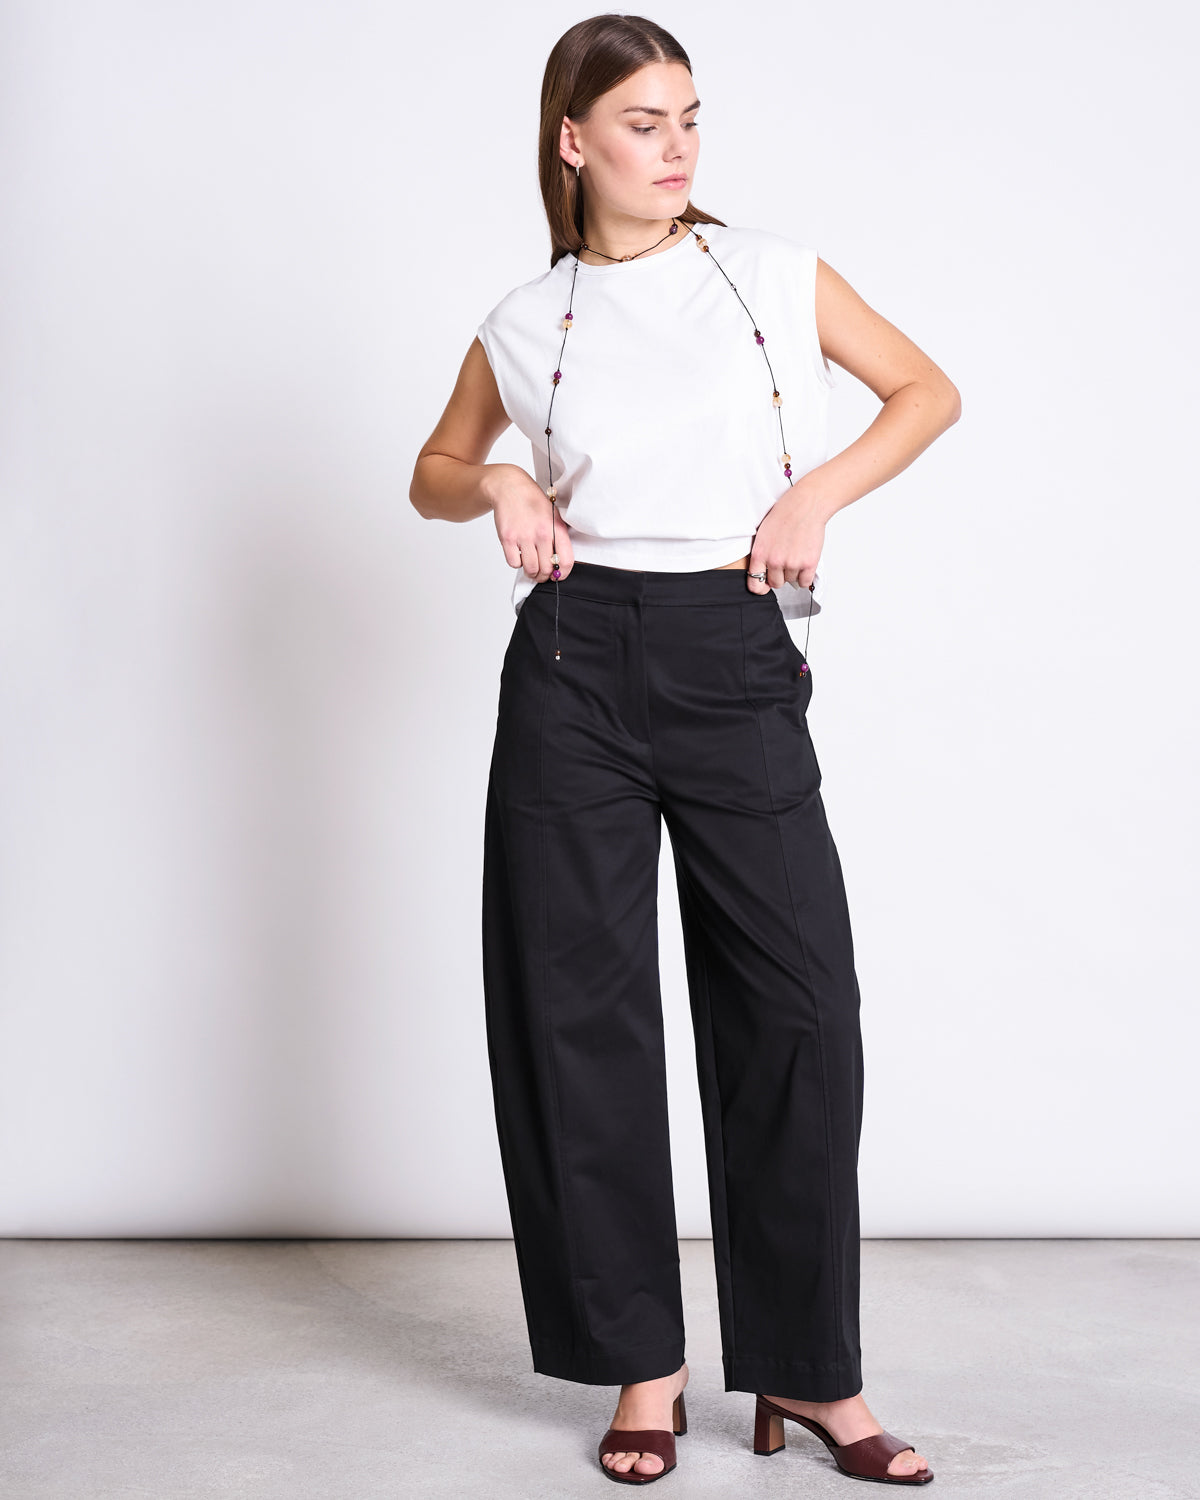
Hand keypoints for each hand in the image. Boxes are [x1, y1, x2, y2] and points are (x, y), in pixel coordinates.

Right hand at [488, 466, 574, 582]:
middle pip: (547, 569)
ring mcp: (524, 536)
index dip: (563, 574)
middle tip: (541, 573)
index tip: (558, 576)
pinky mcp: (508, 538)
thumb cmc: (533, 502)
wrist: (510, 487)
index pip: (566, 561)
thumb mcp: (554, 515)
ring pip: (531, 569)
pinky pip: (514, 563)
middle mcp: (542, 534)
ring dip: (530, 572)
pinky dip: (516, 563)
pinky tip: (518, 553)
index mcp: (556, 529)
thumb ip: (559, 537)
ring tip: (530, 566)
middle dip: (544, 575)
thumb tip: (560, 563)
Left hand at [746, 487, 825, 595]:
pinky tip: (805, 563)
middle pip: (776, 583)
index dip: (761, 586)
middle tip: (786, 562)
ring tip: (797, 554)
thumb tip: (765, 571)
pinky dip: (806, 576)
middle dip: (780, 576)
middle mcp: (775, 561)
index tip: (766, 583)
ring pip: (791, 580)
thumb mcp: (763, 534)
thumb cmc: (786, 513)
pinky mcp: (809, 563)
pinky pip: (805, 582)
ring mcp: (792, 563)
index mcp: (760, 554)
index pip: (755, 585)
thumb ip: (763, 554)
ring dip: (794, 572)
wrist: (806, 505)